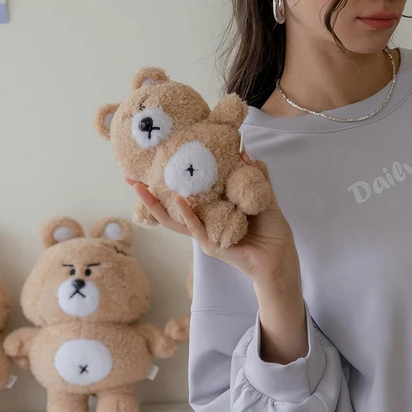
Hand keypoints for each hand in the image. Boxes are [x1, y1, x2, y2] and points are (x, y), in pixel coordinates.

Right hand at [125, 152, 300, 285]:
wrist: (282, 258)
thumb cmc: (271, 232)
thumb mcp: (262, 198)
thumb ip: (254, 177)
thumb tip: (246, 153)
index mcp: (211, 212)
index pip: (185, 196)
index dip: (168, 184)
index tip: (152, 165)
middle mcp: (203, 225)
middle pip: (169, 209)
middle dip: (148, 196)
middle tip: (130, 178)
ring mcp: (205, 237)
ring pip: (175, 221)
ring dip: (156, 205)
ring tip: (140, 188)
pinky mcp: (213, 247)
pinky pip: (196, 230)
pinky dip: (187, 216)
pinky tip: (178, 201)